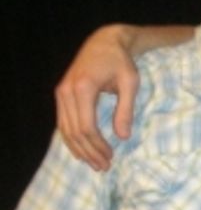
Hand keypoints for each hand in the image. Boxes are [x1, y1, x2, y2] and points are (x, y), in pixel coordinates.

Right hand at [55, 25, 139, 170]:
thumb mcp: (130, 83)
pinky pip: (63, 122)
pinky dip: (71, 138)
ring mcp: (61, 93)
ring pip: (65, 129)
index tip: (111, 156)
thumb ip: (126, 109)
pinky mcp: (61, 94)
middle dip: (89, 151)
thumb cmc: (121, 62)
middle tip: (104, 166)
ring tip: (94, 163)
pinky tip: (81, 151)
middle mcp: (66, 91)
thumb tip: (123, 137)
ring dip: (79, 149)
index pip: (86, 126)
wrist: (104, 42)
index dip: (98, 145)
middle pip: (74, 131)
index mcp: (83, 89)